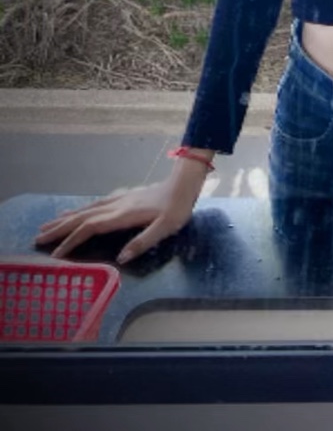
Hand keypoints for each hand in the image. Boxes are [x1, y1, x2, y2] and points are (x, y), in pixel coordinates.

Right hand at [34, 174, 202, 264]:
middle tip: (38, 237)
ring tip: (49, 224)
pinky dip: (81, 209)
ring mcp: (119, 199)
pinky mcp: (124, 196)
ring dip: (66, 217)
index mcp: (123, 215)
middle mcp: (116, 205)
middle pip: (82, 217)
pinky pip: (95, 204)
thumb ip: (143, 242)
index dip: (72, 241)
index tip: (56, 254)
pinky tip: (77, 211)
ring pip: (86, 209)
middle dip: (60, 228)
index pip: (90, 228)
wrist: (184, 183)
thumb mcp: (165, 228)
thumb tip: (121, 259)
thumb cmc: (177, 207)